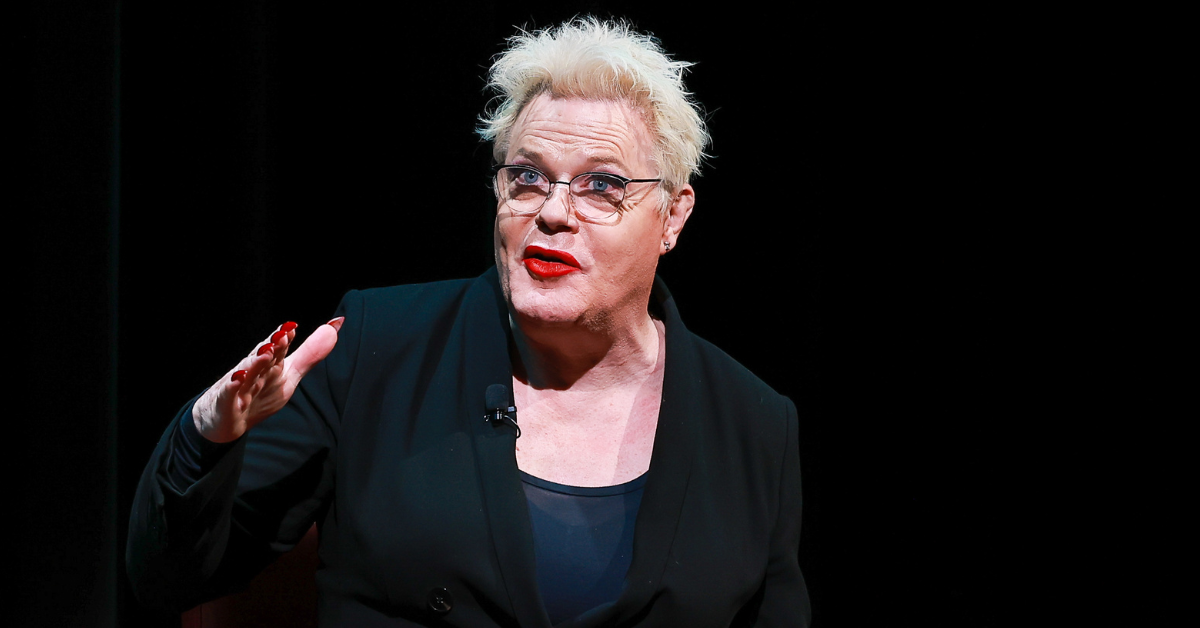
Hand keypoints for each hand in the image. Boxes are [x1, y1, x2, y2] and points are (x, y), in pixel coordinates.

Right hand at [191, 318, 343, 442]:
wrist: (225, 418)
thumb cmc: (260, 391)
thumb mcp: (289, 374)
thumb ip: (310, 353)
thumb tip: (334, 327)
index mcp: (271, 364)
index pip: (279, 349)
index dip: (285, 338)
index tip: (293, 327)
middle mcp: (256, 371)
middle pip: (265, 357)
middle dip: (274, 345)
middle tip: (284, 334)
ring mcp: (240, 386)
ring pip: (248, 372)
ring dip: (256, 361)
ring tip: (266, 351)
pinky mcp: (227, 403)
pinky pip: (230, 393)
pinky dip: (233, 386)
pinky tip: (237, 378)